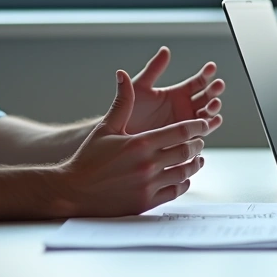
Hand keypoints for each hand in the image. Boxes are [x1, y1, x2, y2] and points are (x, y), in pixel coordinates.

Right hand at [54, 71, 209, 216]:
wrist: (74, 190)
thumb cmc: (89, 157)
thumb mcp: (106, 127)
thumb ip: (122, 102)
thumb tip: (123, 75)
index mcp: (140, 143)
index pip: (181, 131)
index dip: (197, 126)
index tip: (203, 124)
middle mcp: (147, 164)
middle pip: (187, 151)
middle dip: (197, 144)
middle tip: (200, 141)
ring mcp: (148, 185)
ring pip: (184, 172)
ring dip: (194, 164)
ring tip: (196, 159)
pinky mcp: (146, 201)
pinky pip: (175, 191)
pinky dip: (184, 183)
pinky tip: (183, 177)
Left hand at [127, 47, 224, 136]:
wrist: (120, 135)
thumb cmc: (127, 111)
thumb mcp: (140, 87)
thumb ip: (153, 69)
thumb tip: (165, 50)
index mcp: (176, 94)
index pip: (197, 82)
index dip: (205, 74)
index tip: (211, 67)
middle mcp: (184, 108)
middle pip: (206, 97)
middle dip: (214, 91)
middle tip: (217, 86)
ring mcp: (186, 124)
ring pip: (206, 114)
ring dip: (213, 109)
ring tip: (213, 104)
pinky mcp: (184, 139)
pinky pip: (200, 132)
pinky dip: (209, 127)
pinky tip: (213, 122)